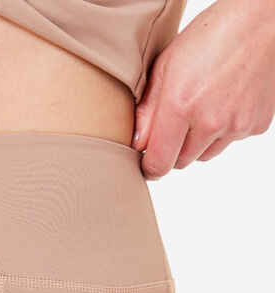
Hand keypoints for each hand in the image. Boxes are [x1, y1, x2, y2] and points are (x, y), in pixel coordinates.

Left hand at [133, 0, 274, 178]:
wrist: (263, 20)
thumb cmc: (213, 35)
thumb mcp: (166, 66)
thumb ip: (147, 111)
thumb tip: (137, 144)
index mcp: (180, 107)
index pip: (158, 164)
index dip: (149, 166)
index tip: (146, 160)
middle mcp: (209, 122)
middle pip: (180, 162)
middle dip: (173, 149)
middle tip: (177, 121)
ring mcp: (235, 125)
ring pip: (204, 154)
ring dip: (198, 141)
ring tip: (203, 106)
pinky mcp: (255, 125)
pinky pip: (229, 141)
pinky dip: (223, 129)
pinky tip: (225, 100)